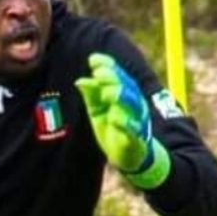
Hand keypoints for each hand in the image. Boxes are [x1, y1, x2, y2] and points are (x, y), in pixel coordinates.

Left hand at [75, 52, 170, 188]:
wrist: (128, 155)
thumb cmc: (113, 128)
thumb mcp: (97, 110)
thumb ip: (91, 96)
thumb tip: (80, 81)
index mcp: (125, 93)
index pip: (119, 75)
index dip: (108, 66)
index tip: (93, 60)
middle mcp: (134, 103)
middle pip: (126, 87)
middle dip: (113, 79)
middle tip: (98, 74)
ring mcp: (137, 120)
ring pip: (132, 105)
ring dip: (120, 97)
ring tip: (106, 93)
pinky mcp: (136, 138)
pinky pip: (132, 129)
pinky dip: (124, 124)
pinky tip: (114, 118)